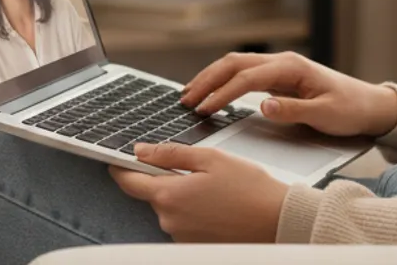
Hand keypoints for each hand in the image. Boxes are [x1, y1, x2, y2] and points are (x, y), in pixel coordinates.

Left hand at [109, 142, 289, 241]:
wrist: (277, 222)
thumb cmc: (250, 190)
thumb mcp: (211, 158)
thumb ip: (171, 154)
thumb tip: (142, 151)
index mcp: (169, 195)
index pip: (129, 181)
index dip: (121, 166)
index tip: (119, 158)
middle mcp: (169, 220)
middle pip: (154, 194)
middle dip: (167, 179)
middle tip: (197, 170)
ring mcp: (181, 236)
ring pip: (171, 208)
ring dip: (184, 196)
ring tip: (215, 189)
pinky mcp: (193, 245)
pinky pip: (185, 223)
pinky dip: (196, 212)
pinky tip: (218, 205)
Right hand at [180, 50, 396, 137]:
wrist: (369, 105)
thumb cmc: (350, 109)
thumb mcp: (325, 115)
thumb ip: (293, 111)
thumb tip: (262, 106)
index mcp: (292, 67)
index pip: (246, 78)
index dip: (222, 94)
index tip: (203, 110)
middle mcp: (282, 62)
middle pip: (234, 64)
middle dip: (206, 80)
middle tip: (185, 100)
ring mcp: (280, 67)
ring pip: (235, 65)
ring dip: (211, 78)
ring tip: (190, 95)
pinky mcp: (279, 77)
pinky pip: (244, 74)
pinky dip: (223, 81)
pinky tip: (211, 92)